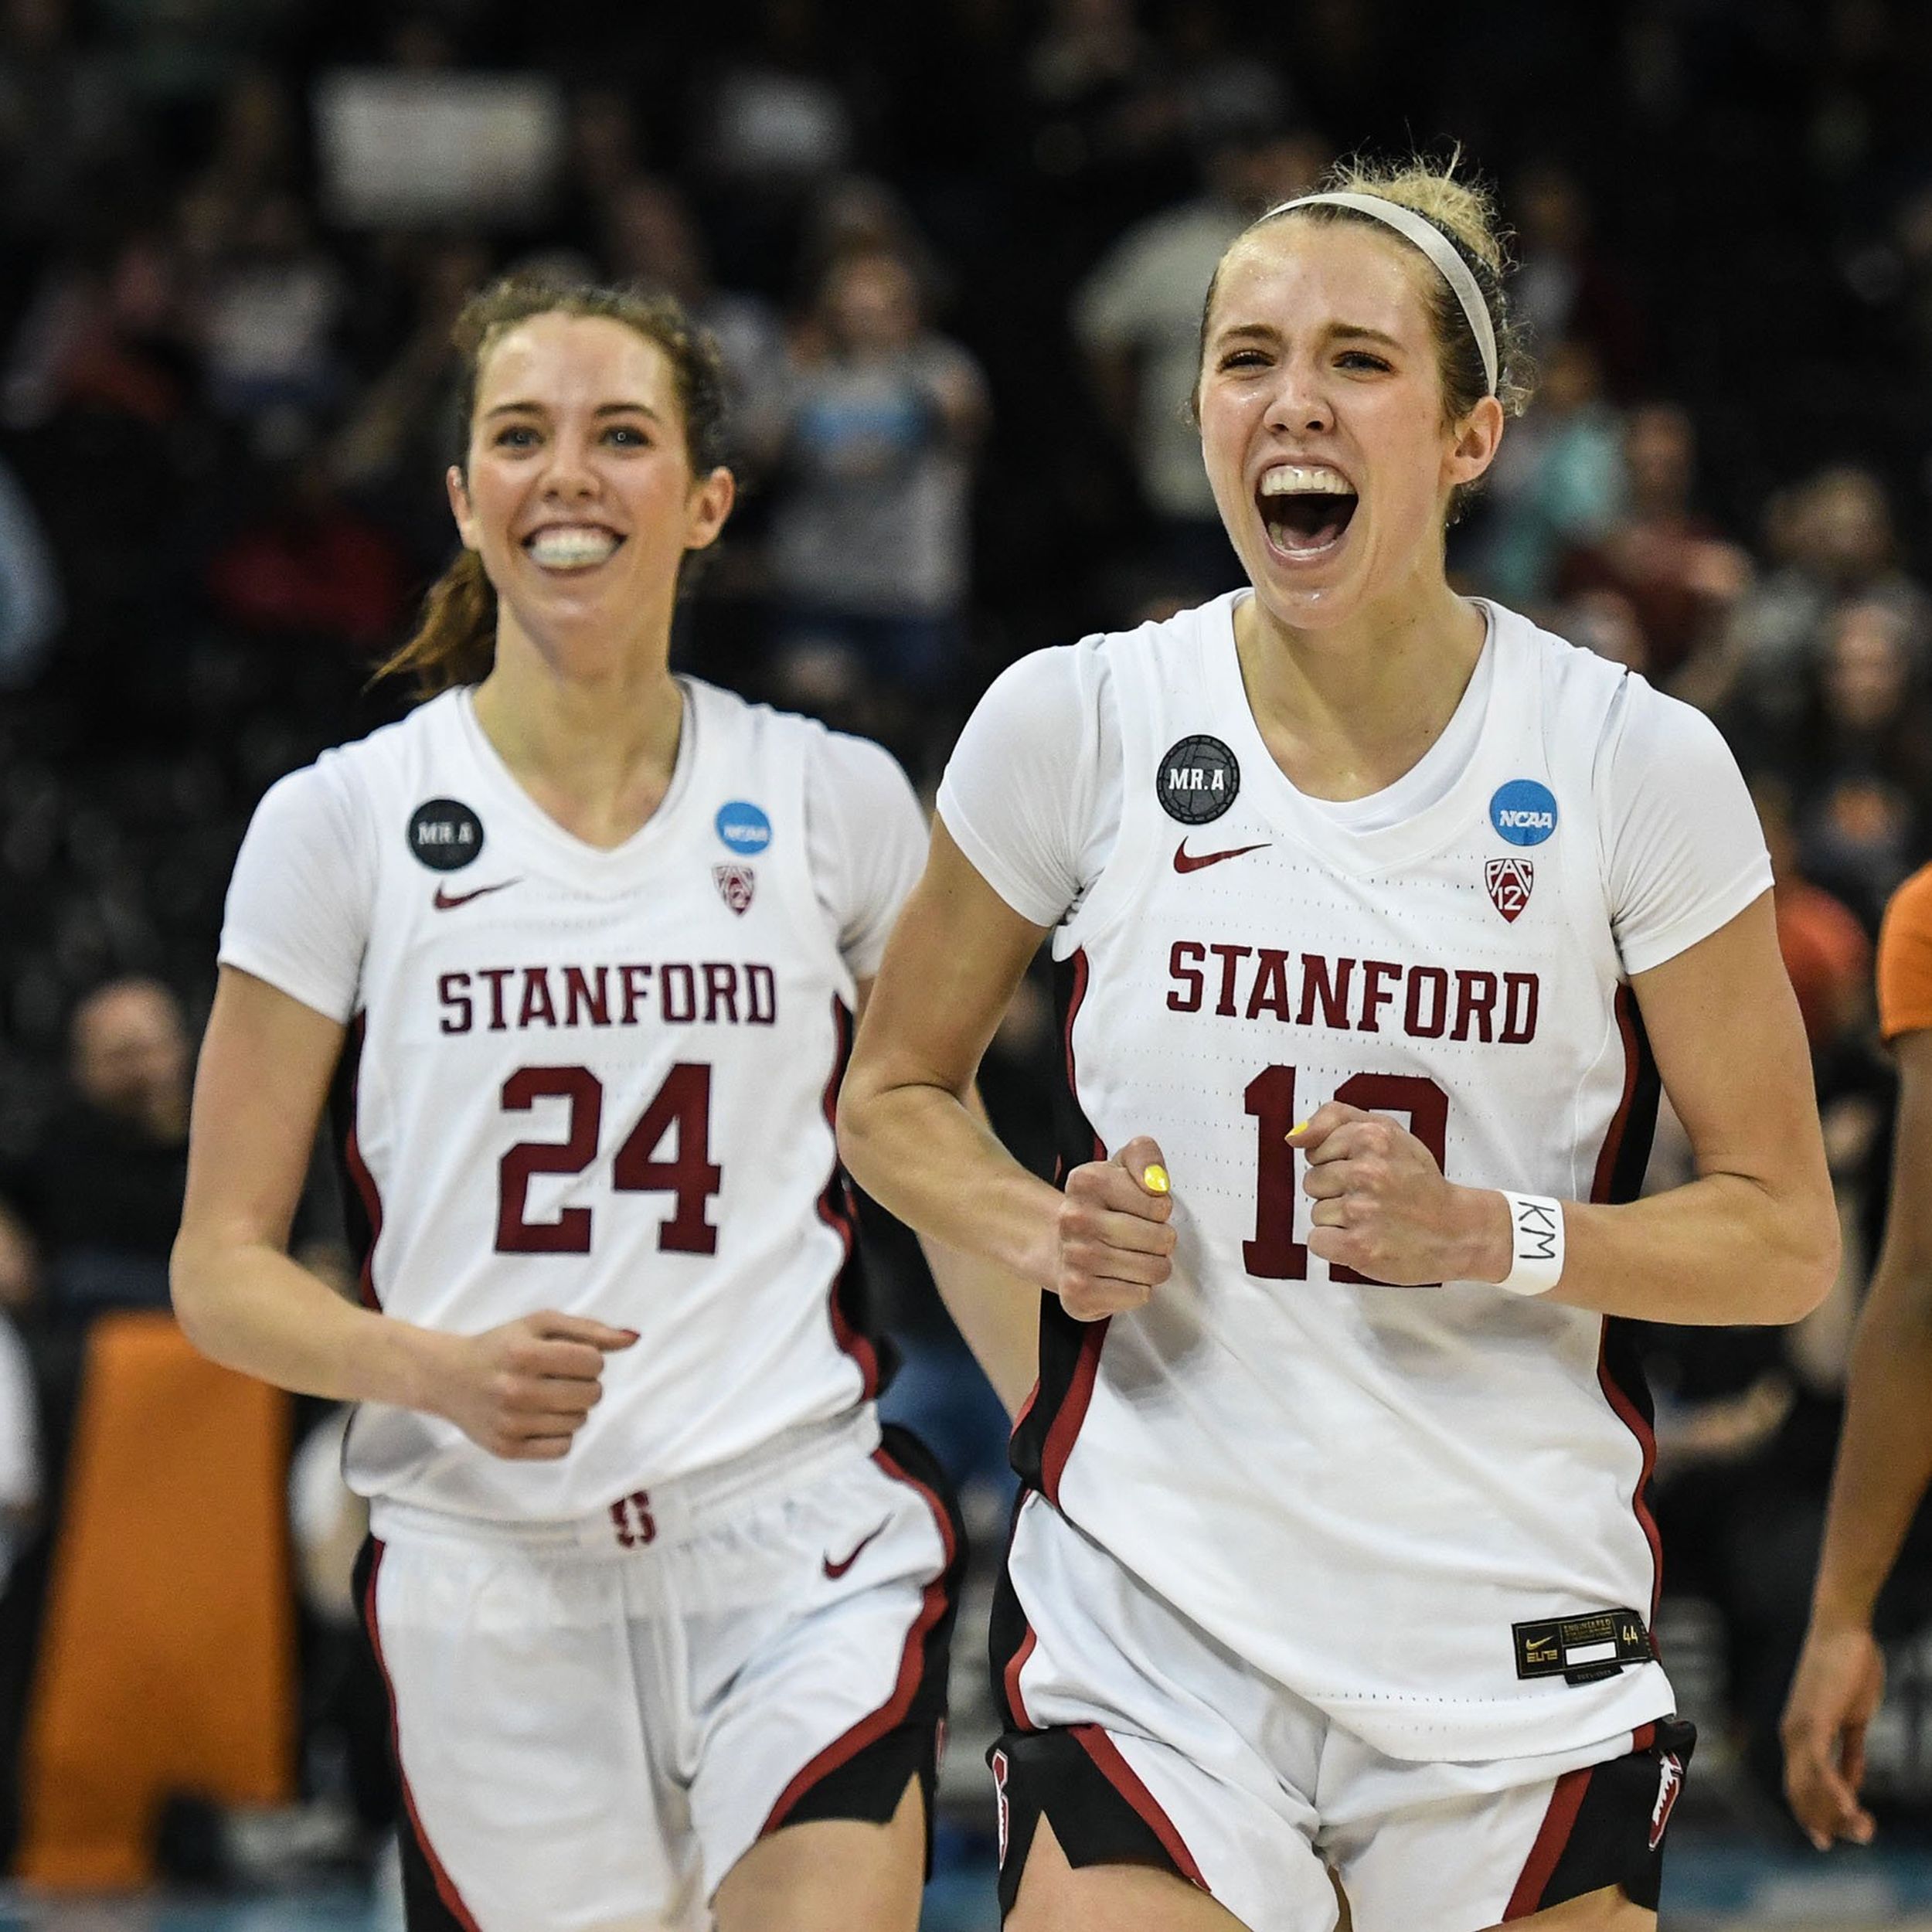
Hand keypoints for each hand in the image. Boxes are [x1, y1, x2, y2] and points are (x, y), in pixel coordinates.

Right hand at [420, 1312, 637, 1460]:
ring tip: (547, 1397)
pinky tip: (541, 1418)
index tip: (570, 1358)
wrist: (449, 1378)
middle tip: (560, 1378)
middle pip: (592, 1394)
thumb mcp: (540, 1324)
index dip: (590, 1358)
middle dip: (585, 1384)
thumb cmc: (501, 1345)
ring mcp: (511, 1424)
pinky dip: (560, 1434)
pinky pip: (562, 1448)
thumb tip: (632, 1339)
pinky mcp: (507, 1450)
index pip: (593, 1361)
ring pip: (579, 1421)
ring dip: (572, 1408)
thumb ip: (588, 1329)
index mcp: (525, 1353)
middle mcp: (516, 1390)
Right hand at [1053, 1135, 1176, 1320]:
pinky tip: (1119, 1279)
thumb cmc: (1103, 1208)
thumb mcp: (1122, 1167)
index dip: (1159, 1209)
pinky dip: (1137, 1290)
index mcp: (1085, 1181)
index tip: (1142, 1209)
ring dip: (1152, 1267)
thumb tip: (1156, 1183)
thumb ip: (1145, 1157)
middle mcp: (1073, 1218)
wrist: (1061, 1246)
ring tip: (1132, 1258)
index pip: (1159, 1204)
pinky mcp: (1077, 1294)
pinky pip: (1138, 1295)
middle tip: (1142, 1238)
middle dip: (1161, 1241)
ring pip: (1152, 1270)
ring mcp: (1073, 1258)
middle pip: (1160, 1239)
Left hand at [1293, 1103, 1496, 1285]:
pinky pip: (1317, 1242)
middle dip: (1336, 1192)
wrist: (1456, 1230)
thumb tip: (1293, 1137)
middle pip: (1312, 1182)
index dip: (1336, 1163)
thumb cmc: (1416, 1181)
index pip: (1315, 1151)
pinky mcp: (1359, 1247)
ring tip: (1374, 1219)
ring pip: (1316, 1213)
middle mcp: (1367, 1171)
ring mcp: (1362, 1211)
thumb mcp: (1386, 1131)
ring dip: (1339, 1220)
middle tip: (1373, 1198)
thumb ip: (1336, 1119)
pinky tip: (1364, 1239)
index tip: (1366, 1172)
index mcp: (1372, 1137)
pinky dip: (1335, 1245)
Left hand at [1781, 1622, 1882, 1849]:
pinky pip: (1819, 1764)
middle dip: (1829, 1823)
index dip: (1813, 1816)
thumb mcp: (1852, 1720)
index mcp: (1798, 1734)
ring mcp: (1799, 1727)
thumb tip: (1852, 1783)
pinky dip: (1834, 1791)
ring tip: (1865, 1830)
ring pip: (1808, 1786)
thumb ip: (1849, 1752)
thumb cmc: (1849, 1669)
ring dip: (1836, 1814)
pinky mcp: (1813, 1719)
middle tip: (1862, 1838)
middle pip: (1801, 1794)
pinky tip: (1852, 1809)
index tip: (1830, 1841)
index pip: (1799, 1787)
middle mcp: (1792, 1734)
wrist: (1843, 1630)